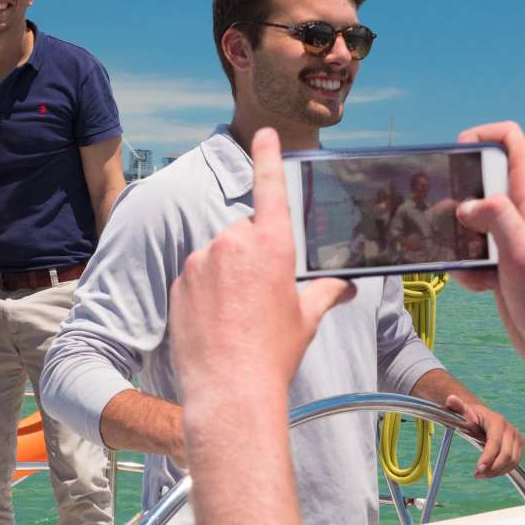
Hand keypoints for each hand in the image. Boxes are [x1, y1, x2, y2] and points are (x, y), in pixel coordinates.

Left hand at [170, 128, 355, 433]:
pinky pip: (195, 278)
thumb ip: (325, 292)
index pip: (270, 188)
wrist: (230, 390)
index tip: (264, 134)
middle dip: (251, 257)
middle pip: (243, 235)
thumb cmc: (274, 354)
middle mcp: (233, 244)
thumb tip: (345, 287)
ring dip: (226, 276)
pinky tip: (215, 324)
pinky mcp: (179, 283)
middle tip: (260, 297)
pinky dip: (204, 293)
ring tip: (236, 317)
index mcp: (271, 245)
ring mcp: (200, 262)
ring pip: (217, 257)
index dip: (267, 157)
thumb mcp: (306, 319)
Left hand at [444, 394, 523, 477]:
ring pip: (512, 461)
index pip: (495, 443)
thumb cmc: (471, 415)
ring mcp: (517, 438)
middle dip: (492, 468)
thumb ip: (457, 406)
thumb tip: (450, 399)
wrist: (483, 416)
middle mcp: (510, 430)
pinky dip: (503, 470)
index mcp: (497, 421)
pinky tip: (490, 472)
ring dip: (497, 471)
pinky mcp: (519, 446)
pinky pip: (514, 463)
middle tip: (478, 475)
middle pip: (506, 455)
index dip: (488, 457)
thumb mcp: (463, 410)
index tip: (478, 468)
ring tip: (482, 475)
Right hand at [453, 121, 524, 428]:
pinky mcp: (500, 260)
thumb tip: (467, 204)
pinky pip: (470, 250)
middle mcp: (522, 210)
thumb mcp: (523, 254)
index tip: (455, 157)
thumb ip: (498, 217)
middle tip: (444, 215)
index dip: (480, 137)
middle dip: (457, 195)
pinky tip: (480, 284)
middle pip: (481, 179)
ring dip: (457, 236)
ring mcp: (510, 235)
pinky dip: (466, 265)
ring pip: (470, 217)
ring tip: (464, 257)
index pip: (510, 140)